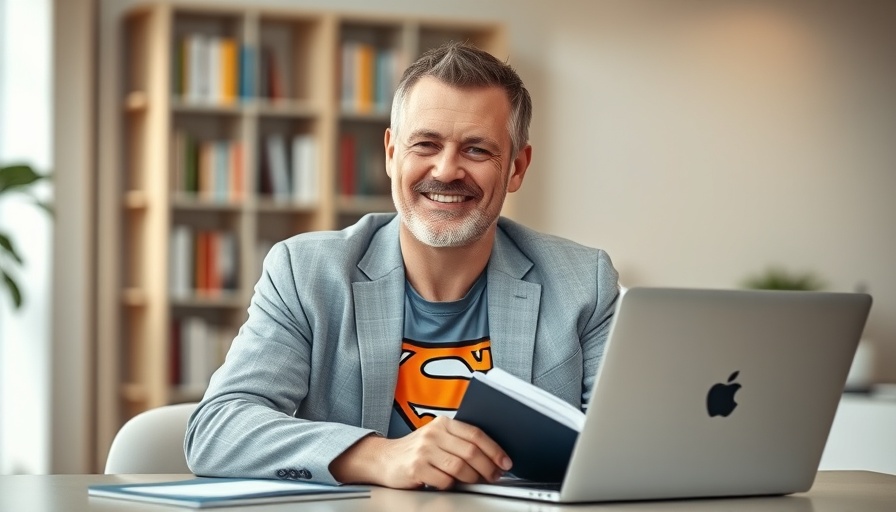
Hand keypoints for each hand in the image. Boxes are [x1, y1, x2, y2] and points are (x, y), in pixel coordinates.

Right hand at [329, 416, 511, 488]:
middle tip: (494, 476)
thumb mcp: (437, 438)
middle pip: (471, 451)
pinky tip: (452, 484)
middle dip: (488, 467)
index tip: (505, 462)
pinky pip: (443, 480)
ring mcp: (423, 450)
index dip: (494, 449)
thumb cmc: (416, 450)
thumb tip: (493, 457)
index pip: (475, 434)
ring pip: (460, 467)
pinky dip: (452, 485)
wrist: (384, 459)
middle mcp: (433, 433)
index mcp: (443, 423)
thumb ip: (459, 442)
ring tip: (477, 482)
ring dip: (473, 478)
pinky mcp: (415, 468)